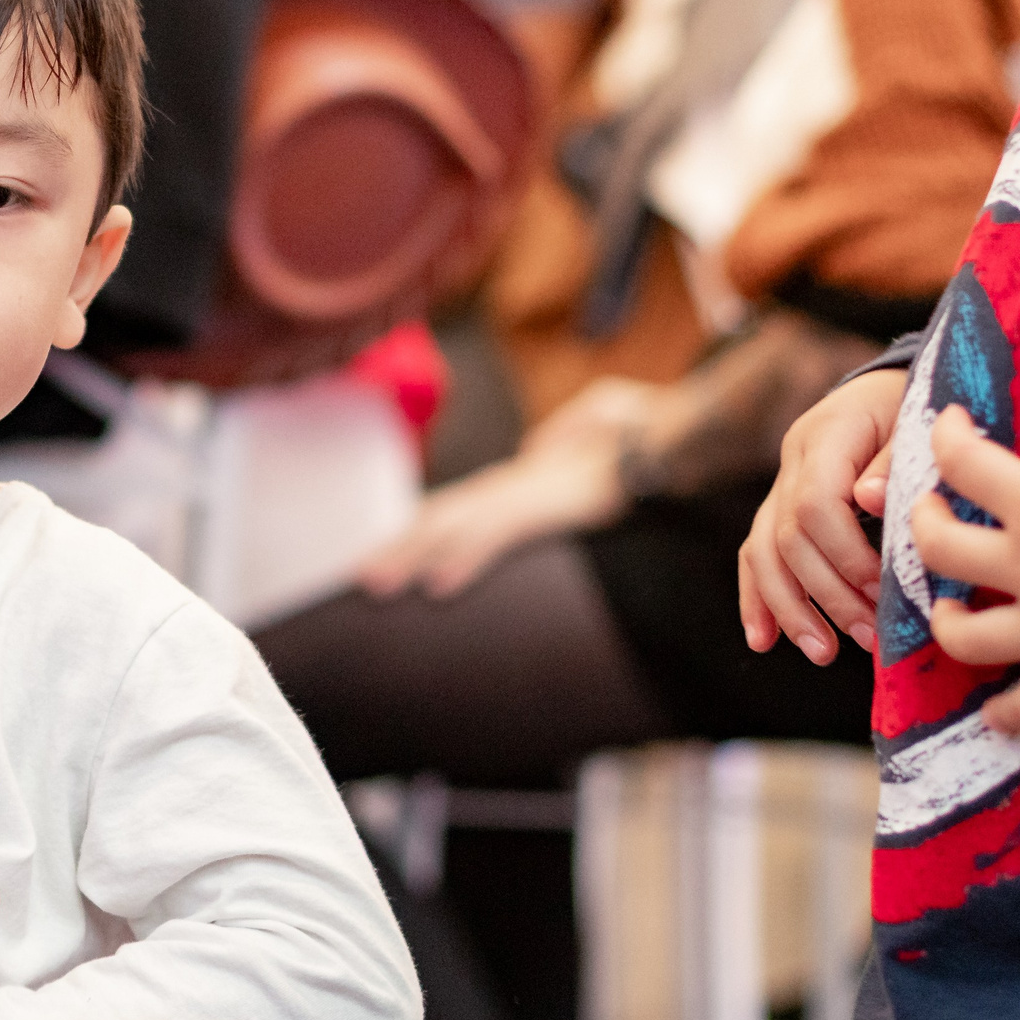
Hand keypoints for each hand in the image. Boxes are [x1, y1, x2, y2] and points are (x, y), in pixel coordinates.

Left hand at [359, 436, 630, 599]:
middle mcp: (505, 488)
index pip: (449, 510)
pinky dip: (465, 560)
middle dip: (394, 549)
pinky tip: (440, 586)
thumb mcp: (579, 451)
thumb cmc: (627, 435)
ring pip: (452, 529)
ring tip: (378, 585)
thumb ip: (551, 451)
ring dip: (411, 558)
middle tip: (356, 577)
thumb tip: (535, 450)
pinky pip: (495, 538)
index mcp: (511, 483)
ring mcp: (521, 496)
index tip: (378, 554)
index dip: (411, 532)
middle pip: (437, 520)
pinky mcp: (544, 508)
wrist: (662, 433)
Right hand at [739, 367, 906, 663]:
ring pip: (763, 550)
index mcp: (827, 433)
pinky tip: (764, 639)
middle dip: (826, 593)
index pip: (815, 504)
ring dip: (790, 607)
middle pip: (787, 536)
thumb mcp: (924, 421)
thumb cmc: (925, 406)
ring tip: (822, 652)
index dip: (846, 555)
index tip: (885, 590)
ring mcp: (782, 481)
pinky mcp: (783, 504)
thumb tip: (870, 500)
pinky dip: (759, 597)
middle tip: (868, 636)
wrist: (905, 385)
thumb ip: (898, 460)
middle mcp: (793, 458)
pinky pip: (757, 553)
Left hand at [912, 318, 1019, 734]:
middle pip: (941, 550)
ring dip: (948, 622)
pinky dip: (1010, 710)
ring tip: (950, 609)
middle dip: (926, 528)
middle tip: (933, 515)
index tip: (949, 425)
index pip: (960, 463)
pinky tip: (996, 710)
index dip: (946, 437)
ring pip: (968, 637)